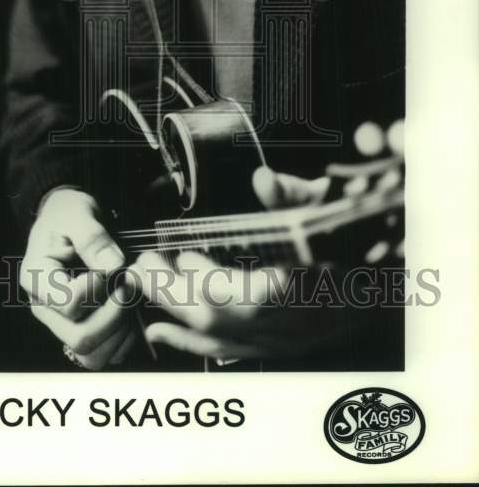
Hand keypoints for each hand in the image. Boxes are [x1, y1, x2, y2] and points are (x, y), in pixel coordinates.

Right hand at [20, 188, 135, 369]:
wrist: (65, 220)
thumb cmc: (67, 214)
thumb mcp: (77, 212)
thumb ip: (92, 236)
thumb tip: (113, 265)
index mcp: (37, 278)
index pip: (69, 304)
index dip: (97, 288)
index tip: (110, 264)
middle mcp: (44, 308)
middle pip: (80, 338)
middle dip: (114, 315)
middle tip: (127, 286)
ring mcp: (60, 323)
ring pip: (91, 355)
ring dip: (119, 333)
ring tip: (128, 301)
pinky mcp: (77, 328)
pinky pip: (103, 355)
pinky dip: (122, 341)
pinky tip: (129, 312)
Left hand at [126, 166, 353, 361]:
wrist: (391, 291)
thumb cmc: (361, 245)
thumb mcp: (334, 211)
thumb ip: (296, 197)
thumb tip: (263, 180)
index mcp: (310, 291)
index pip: (247, 297)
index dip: (207, 280)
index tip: (181, 253)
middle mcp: (294, 325)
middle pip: (221, 319)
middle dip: (174, 291)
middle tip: (146, 264)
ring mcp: (285, 343)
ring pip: (218, 338)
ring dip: (173, 312)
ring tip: (143, 286)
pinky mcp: (278, 350)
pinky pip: (227, 353)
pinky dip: (189, 343)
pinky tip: (159, 331)